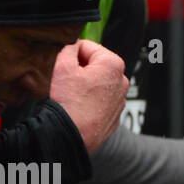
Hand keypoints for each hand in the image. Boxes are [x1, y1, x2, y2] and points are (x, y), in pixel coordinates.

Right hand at [50, 39, 126, 154]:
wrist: (71, 137)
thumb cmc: (69, 104)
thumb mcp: (62, 67)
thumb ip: (68, 48)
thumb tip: (72, 46)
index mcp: (113, 64)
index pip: (87, 46)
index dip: (71, 53)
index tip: (63, 65)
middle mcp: (122, 81)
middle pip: (95, 65)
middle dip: (80, 70)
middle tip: (66, 81)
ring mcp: (120, 100)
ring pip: (97, 83)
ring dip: (85, 85)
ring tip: (72, 96)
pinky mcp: (114, 116)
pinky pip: (100, 101)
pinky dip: (90, 101)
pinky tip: (79, 107)